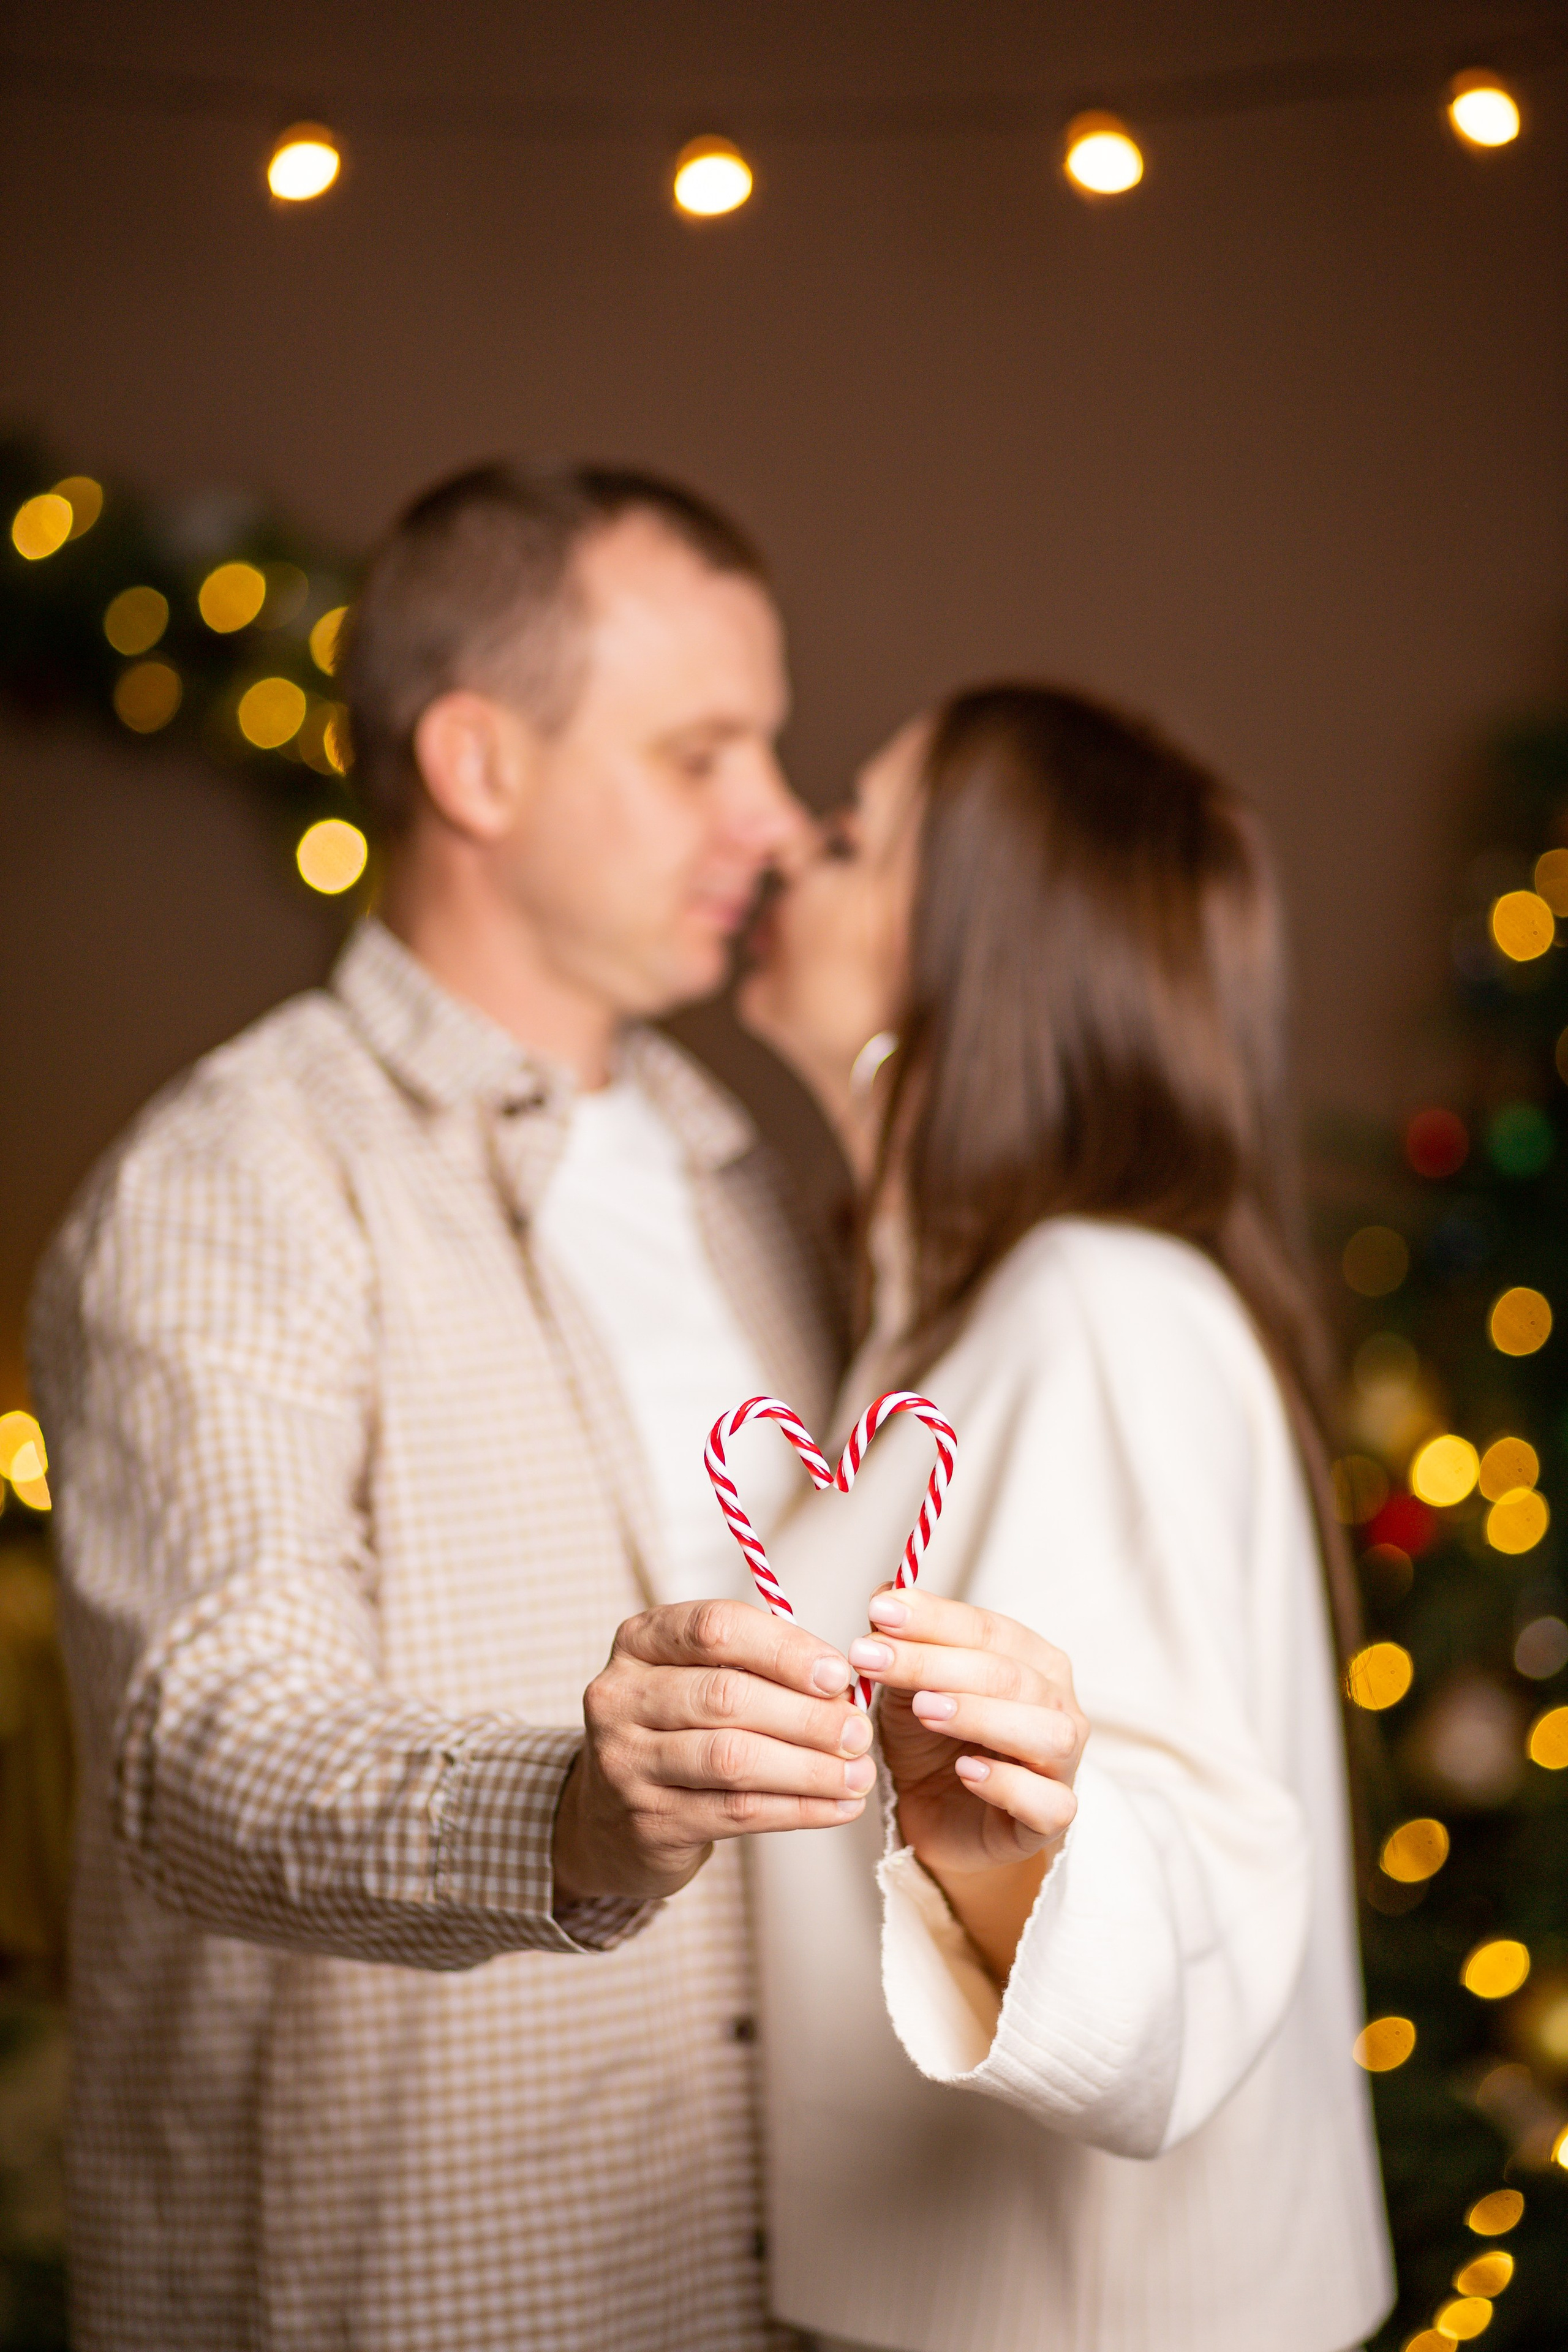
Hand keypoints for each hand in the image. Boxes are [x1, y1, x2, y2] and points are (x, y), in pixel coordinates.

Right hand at [553, 1599, 874, 1904]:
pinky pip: (736, 1812)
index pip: (715, 1628)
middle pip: (726, 1696)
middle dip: (806, 1715)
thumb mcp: (695, 1677)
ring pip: (733, 1758)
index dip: (784, 1649)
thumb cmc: (674, 1730)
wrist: (607, 1817)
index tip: (839, 1673)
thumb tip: (841, 1683)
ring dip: (809, 1767)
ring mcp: (627, 1761)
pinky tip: (837, 1807)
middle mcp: (621, 1695)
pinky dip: (797, 1809)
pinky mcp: (649, 1820)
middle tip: (859, 1732)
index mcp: (639, 1640)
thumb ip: (755, 1667)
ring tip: (859, 1774)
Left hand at [848, 1587, 1087, 1981]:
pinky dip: (1008, 1783)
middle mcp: (1057, 1703)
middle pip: (1007, 1674)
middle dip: (936, 1663)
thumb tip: (884, 1594)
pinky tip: (966, 1771)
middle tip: (874, 1659)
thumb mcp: (908, 1688)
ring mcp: (1063, 1762)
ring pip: (1043, 1731)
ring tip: (924, 1709)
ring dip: (980, 1715)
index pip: (987, 1628)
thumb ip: (903, 1643)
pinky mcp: (1054, 1816)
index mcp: (1031, 1659)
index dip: (933, 1618)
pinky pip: (1047, 1801)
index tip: (879, 1612)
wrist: (941, 1821)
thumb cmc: (933, 1746)